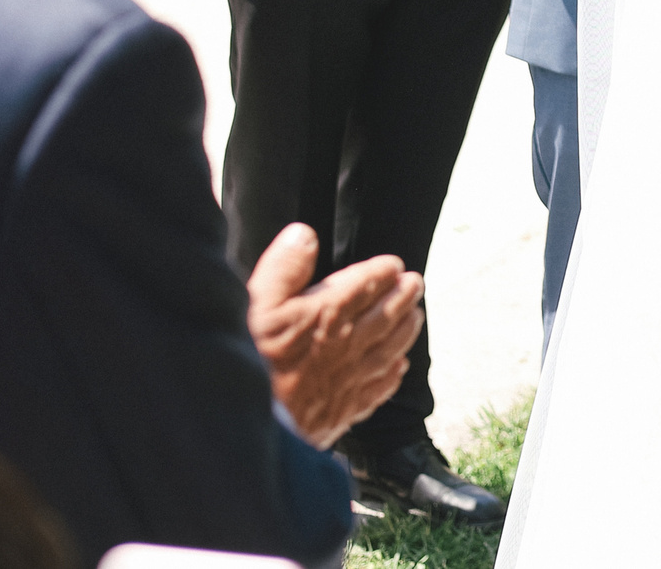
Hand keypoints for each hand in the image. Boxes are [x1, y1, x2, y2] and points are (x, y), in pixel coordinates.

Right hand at [245, 223, 423, 447]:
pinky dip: (393, 374)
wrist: (244, 425)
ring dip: (406, 330)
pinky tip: (398, 367)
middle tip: (415, 283)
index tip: (394, 265)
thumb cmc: (246, 361)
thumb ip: (282, 269)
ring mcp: (349, 379)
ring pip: (390, 348)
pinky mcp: (344, 411)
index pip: (367, 284)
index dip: (383, 272)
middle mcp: (347, 344)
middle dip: (403, 295)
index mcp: (328, 313)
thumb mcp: (254, 305)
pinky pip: (379, 388)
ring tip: (416, 316)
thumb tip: (304, 235)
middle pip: (387, 314)